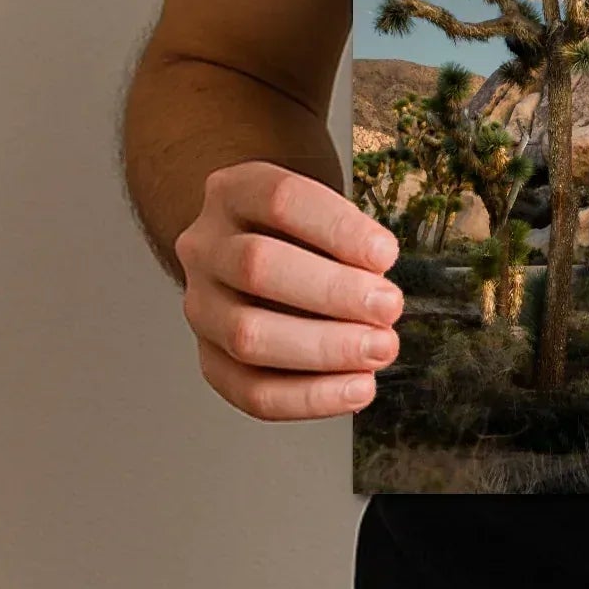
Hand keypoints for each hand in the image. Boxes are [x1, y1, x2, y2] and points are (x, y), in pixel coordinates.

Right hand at [176, 160, 405, 420]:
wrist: (251, 247)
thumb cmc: (301, 229)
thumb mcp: (320, 208)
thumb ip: (348, 237)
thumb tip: (378, 281)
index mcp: (234, 191)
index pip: (281, 200)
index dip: (338, 229)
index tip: (387, 254)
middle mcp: (205, 246)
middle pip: (257, 266)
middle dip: (333, 293)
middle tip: (389, 307)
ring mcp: (200, 305)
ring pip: (247, 335)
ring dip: (325, 349)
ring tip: (380, 348)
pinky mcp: (209, 358)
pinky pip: (250, 391)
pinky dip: (310, 397)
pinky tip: (356, 388)